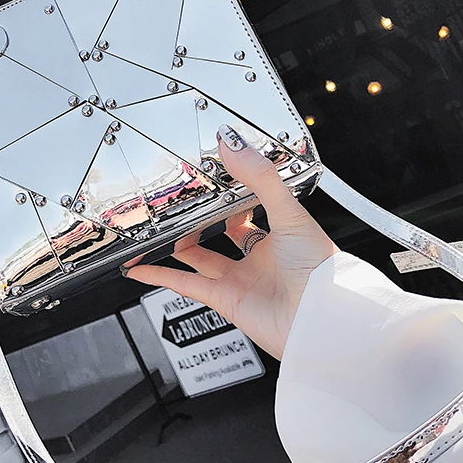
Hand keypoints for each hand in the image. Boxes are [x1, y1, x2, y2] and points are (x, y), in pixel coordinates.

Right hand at [125, 125, 337, 359]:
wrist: (319, 319)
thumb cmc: (319, 270)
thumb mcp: (289, 211)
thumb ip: (260, 177)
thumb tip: (233, 143)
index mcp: (280, 233)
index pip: (251, 209)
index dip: (233, 193)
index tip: (213, 175)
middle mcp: (260, 257)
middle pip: (223, 234)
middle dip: (202, 219)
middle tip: (181, 203)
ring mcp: (242, 279)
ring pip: (201, 258)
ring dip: (178, 246)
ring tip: (156, 230)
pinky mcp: (225, 299)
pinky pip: (186, 284)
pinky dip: (161, 276)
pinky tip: (143, 267)